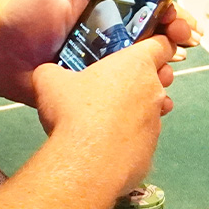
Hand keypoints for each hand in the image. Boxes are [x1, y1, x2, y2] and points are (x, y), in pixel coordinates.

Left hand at [0, 0, 189, 98]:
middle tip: (184, 38)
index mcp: (106, 3)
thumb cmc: (24, 16)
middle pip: (155, 30)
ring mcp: (106, 60)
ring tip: (168, 68)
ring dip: (167, 62)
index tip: (178, 12)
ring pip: (147, 61)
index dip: (168, 4)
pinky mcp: (98, 86)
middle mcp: (111, 30)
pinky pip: (128, 88)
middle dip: (176, 33)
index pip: (146, 0)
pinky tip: (160, 95)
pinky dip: (149, 91)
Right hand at [32, 36, 176, 193]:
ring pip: (154, 111)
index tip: (140, 52)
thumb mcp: (49, 81)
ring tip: (110, 121)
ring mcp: (156, 124)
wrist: (84, 164)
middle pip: (161, 78)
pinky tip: (107, 148)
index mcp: (137, 64)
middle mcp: (154, 90)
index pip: (162, 44)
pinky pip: (143, 141)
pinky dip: (130, 142)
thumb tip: (46, 74)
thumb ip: (52, 71)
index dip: (155, 45)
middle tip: (117, 89)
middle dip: (146, 80)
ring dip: (139, 112)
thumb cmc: (73, 111)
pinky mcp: (151, 153)